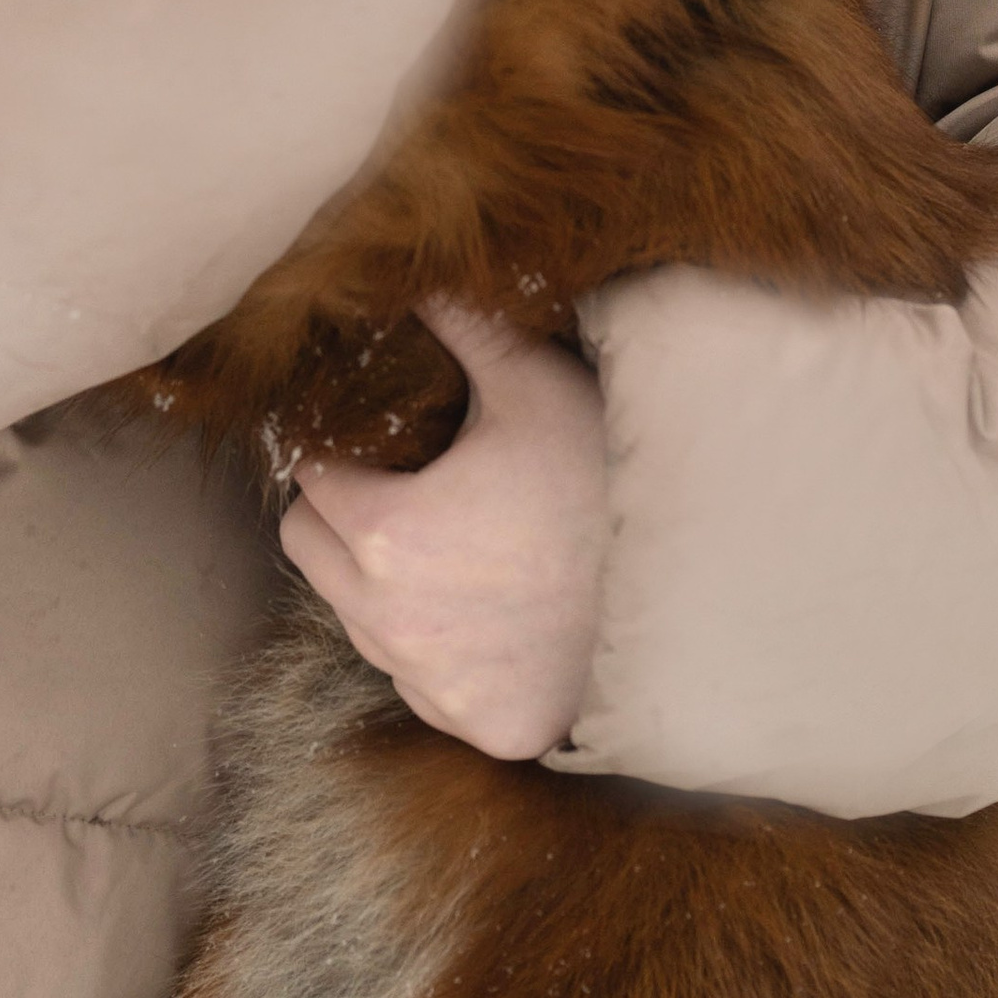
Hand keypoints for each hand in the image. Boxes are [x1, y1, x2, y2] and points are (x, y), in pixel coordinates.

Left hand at [279, 301, 608, 760]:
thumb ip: (460, 325)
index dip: (336, 450)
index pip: (308, 479)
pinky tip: (484, 610)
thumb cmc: (601, 482)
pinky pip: (416, 682)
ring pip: (355, 619)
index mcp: (384, 533)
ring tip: (448, 546)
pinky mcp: (475, 725)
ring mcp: (431, 685)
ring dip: (379, 583)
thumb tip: (412, 272)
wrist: (689, 593)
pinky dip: (433, 648)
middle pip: (310, 552)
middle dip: (338, 514)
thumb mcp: (531, 385)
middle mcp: (388, 621)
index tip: (371, 442)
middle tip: (398, 486)